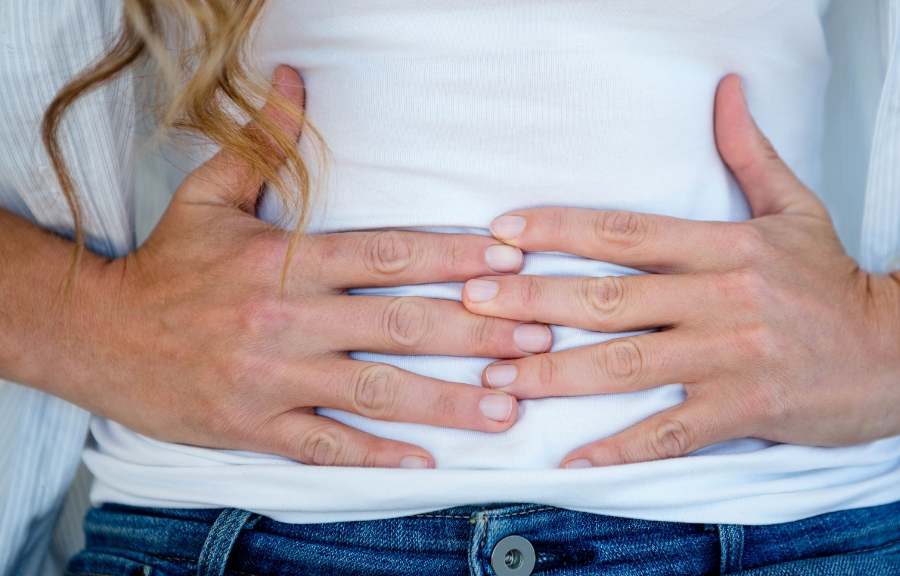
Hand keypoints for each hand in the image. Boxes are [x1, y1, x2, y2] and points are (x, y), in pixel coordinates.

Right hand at [47, 67, 543, 468]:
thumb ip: (264, 144)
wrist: (97, 334)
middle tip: (538, 336)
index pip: (388, 254)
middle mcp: (288, 319)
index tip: (510, 263)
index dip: (455, 258)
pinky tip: (427, 461)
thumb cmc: (167, 265)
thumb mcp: (210, 195)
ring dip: (449, 400)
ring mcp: (274, 379)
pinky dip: (376, 454)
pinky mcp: (255, 426)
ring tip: (509, 406)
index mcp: (286, 260)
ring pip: (376, 391)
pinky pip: (326, 446)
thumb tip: (295, 79)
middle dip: (477, 332)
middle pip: (400, 325)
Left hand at [461, 75, 899, 467]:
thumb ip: (748, 153)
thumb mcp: (796, 207)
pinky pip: (670, 432)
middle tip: (471, 301)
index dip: (558, 229)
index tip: (502, 231)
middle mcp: (718, 297)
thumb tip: (724, 89)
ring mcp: (728, 355)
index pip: (623, 230)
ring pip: (625, 364)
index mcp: (723, 246)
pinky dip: (619, 446)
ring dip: (553, 373)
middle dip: (532, 300)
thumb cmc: (837, 280)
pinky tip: (571, 456)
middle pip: (608, 297)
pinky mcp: (744, 408)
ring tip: (495, 377)